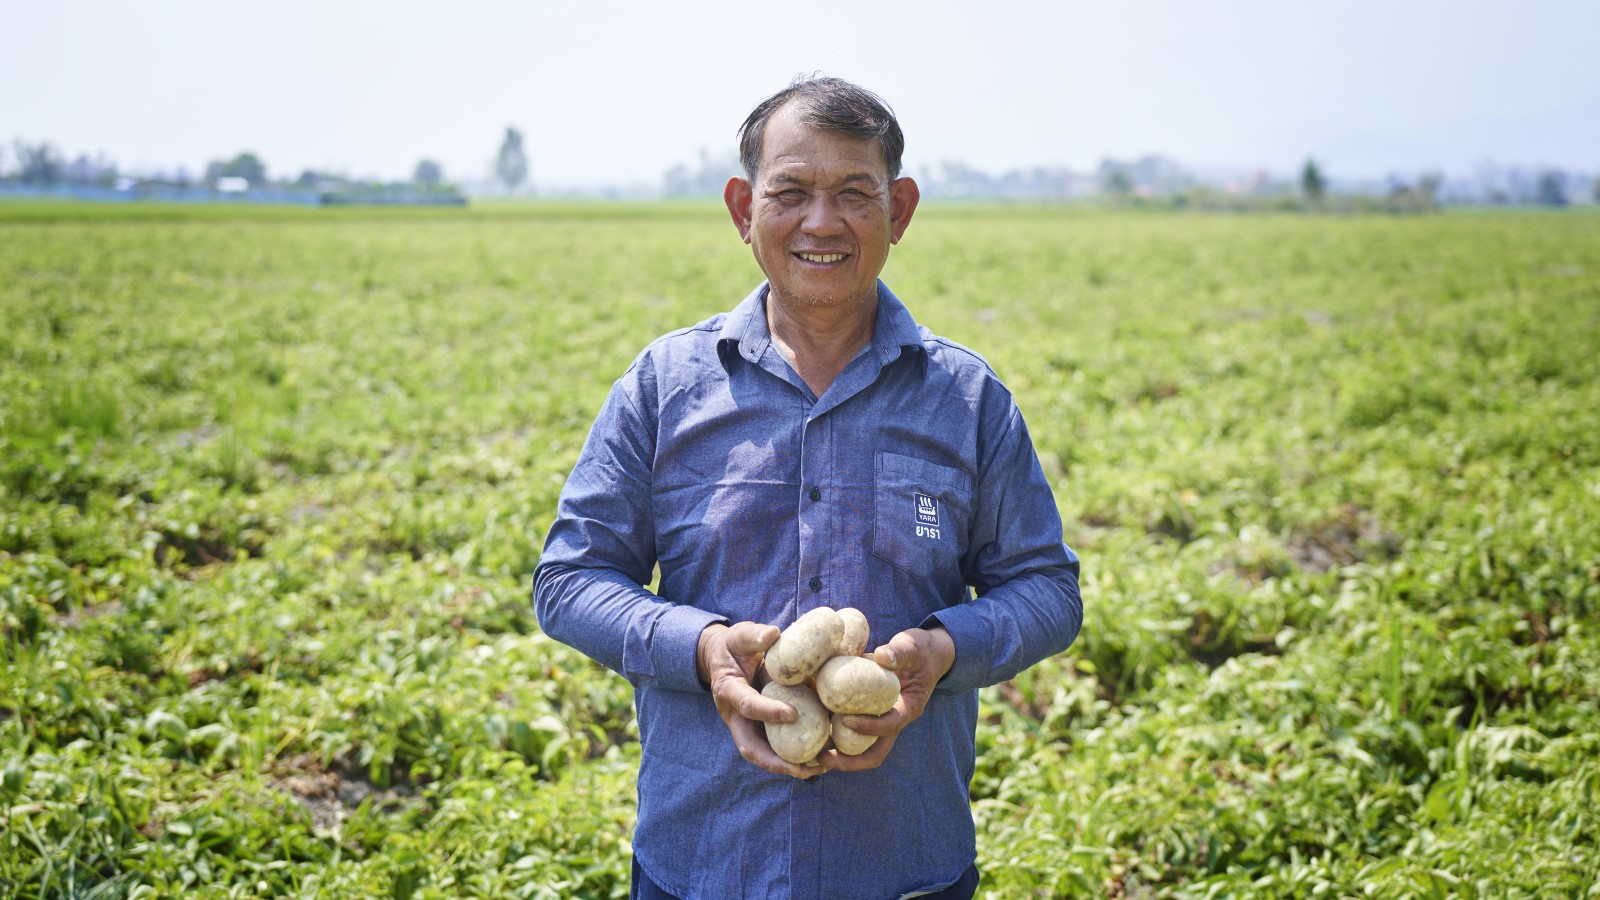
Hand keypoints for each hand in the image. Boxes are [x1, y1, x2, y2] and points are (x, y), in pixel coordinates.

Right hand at [698, 622, 826, 779]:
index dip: (767, 712)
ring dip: (791, 766)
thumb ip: (753, 636)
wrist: (724, 659)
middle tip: (806, 767)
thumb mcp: (739, 636)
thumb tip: (774, 634)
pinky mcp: (760, 731)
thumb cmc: (735, 646)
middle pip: (752, 748)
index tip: (793, 714)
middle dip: (777, 762)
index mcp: (728, 691)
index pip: (747, 706)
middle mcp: (735, 717)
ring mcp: (747, 728)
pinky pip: (777, 748)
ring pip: (765, 755)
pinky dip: (797, 756)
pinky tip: (823, 758)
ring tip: (821, 768)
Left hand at [819, 626, 954, 771]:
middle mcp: (893, 721)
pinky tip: (810, 728)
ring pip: (860, 750)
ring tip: (810, 755)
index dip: (869, 726)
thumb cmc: (919, 651)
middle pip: (874, 753)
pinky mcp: (869, 716)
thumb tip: (881, 656)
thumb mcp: (913, 646)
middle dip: (849, 761)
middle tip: (822, 758)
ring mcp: (880, 722)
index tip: (846, 719)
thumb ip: (899, 652)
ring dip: (837, 755)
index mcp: (908, 708)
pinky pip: (851, 734)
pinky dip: (832, 736)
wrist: (925, 656)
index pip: (890, 725)